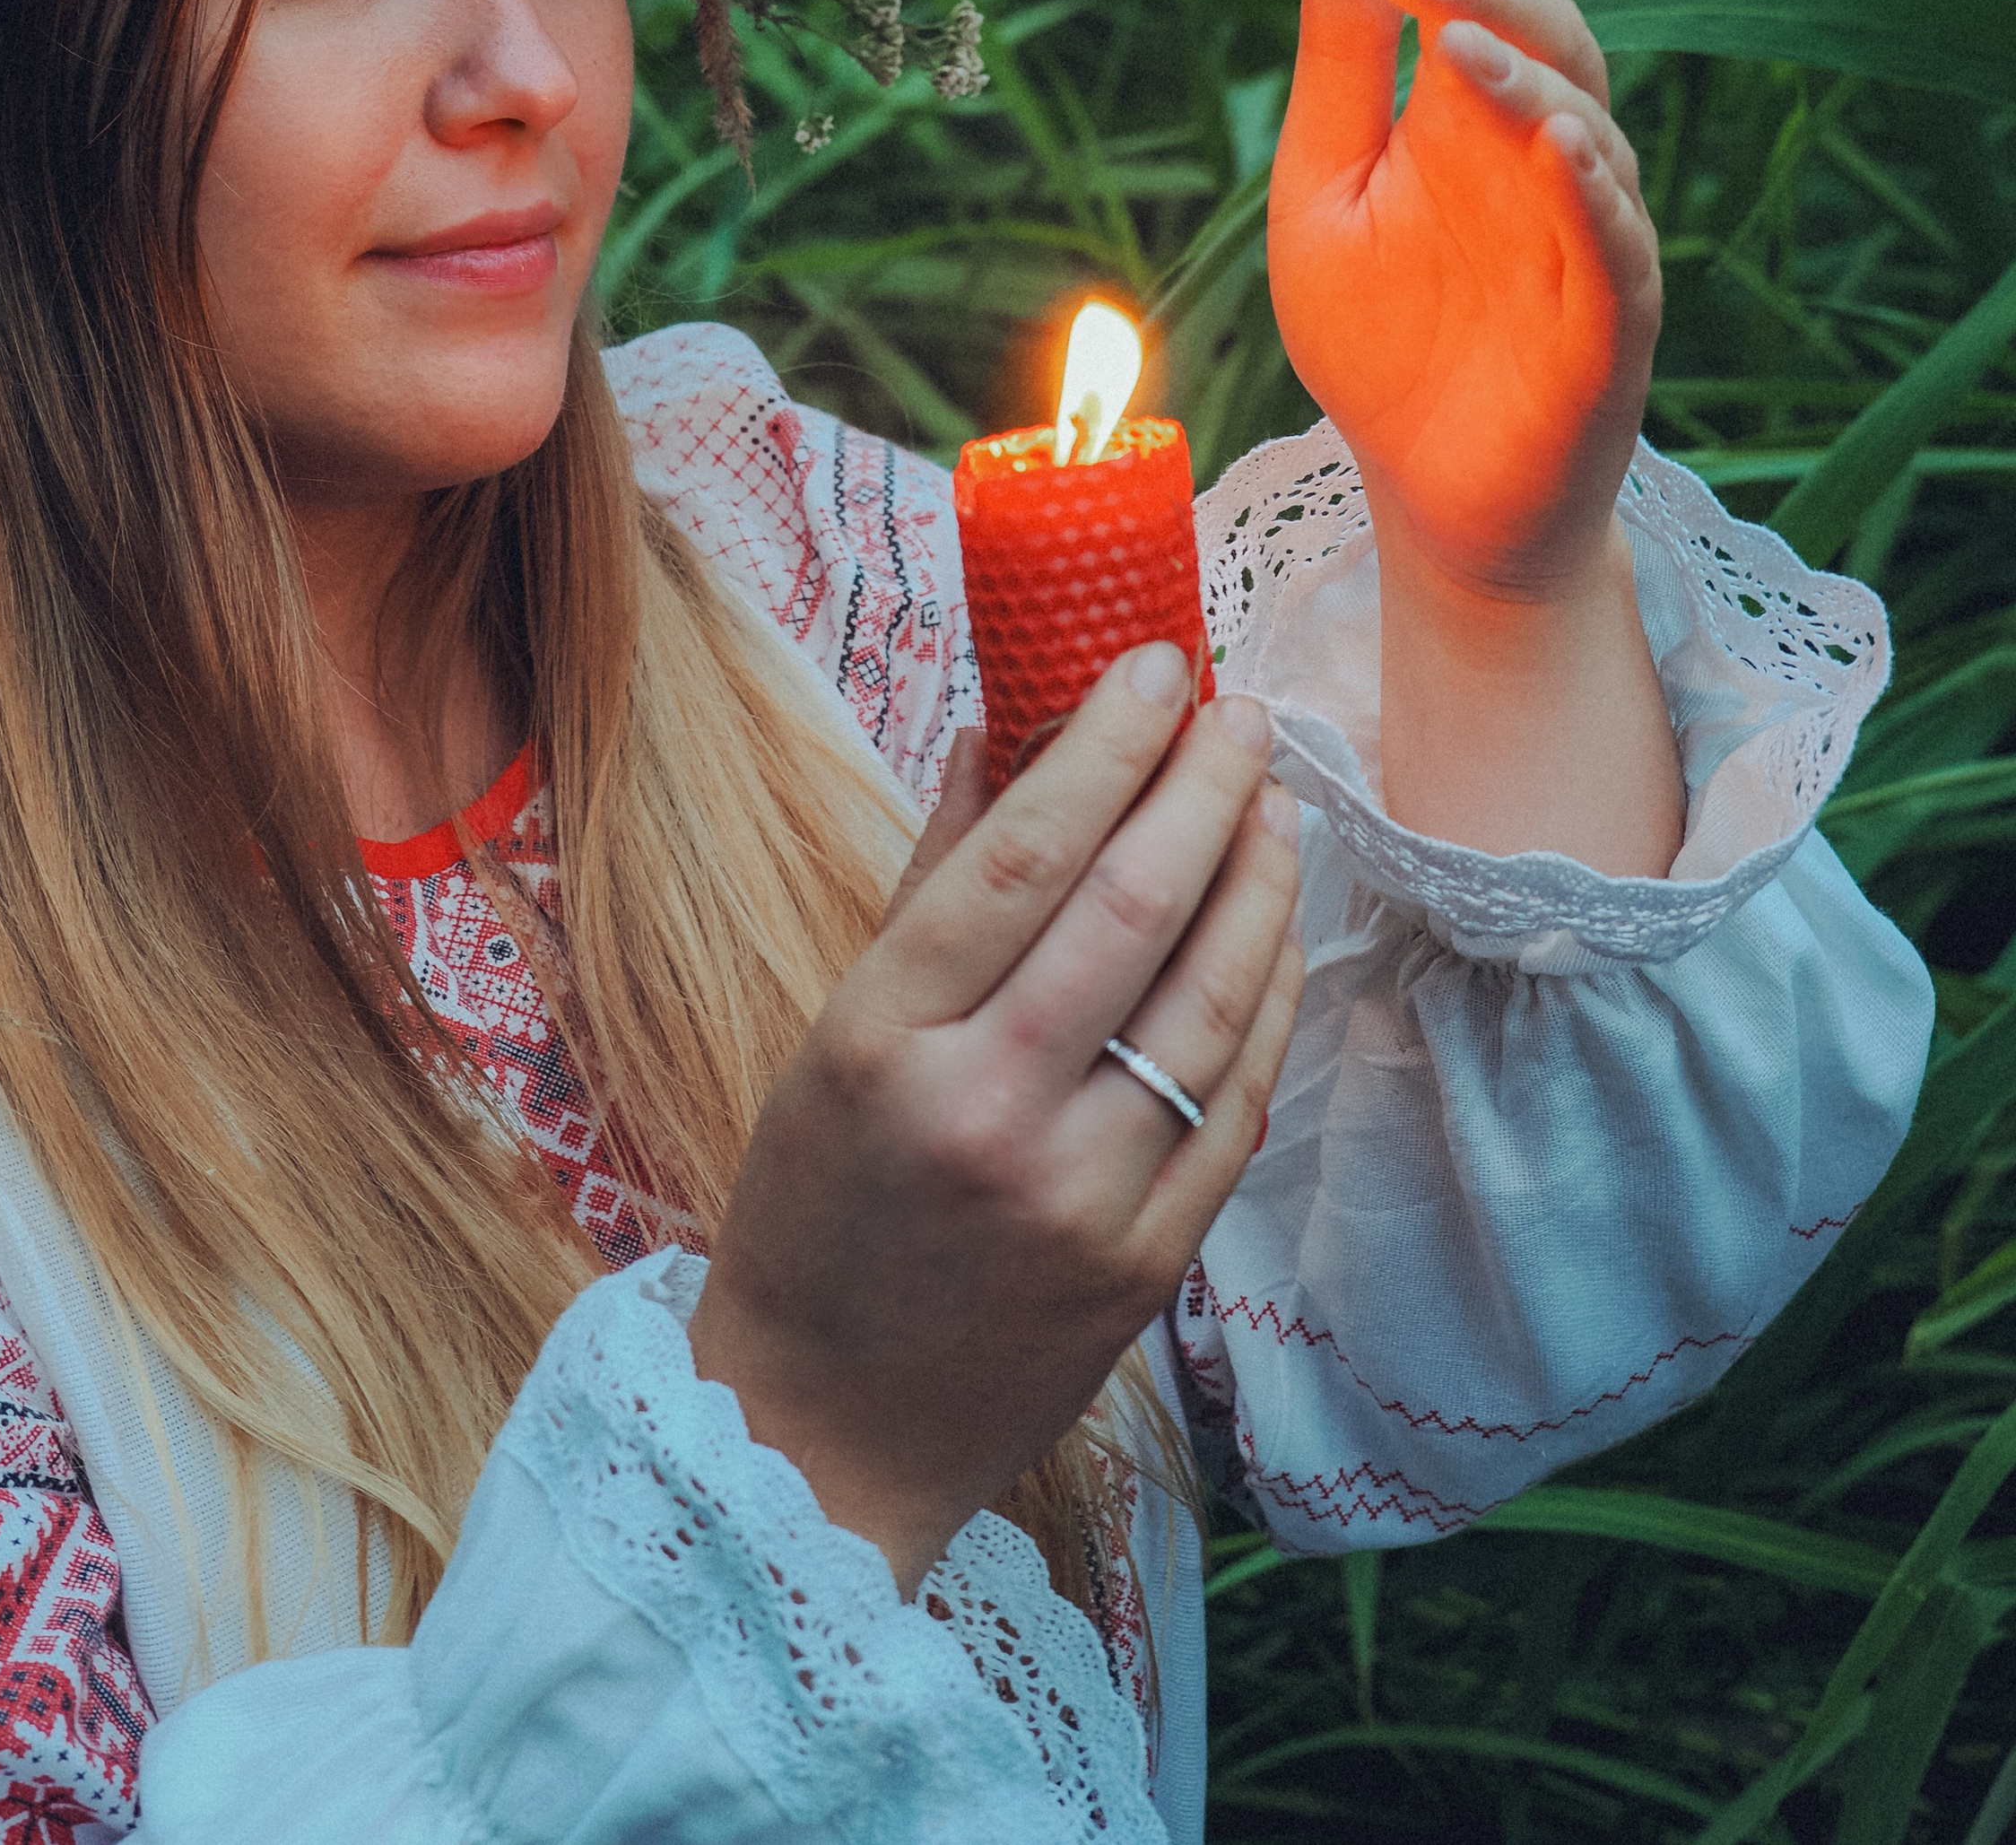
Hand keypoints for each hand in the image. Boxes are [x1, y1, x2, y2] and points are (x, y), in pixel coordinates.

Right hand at [688, 644, 1302, 1597]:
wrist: (831, 1428)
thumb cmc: (818, 1203)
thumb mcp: (836, 1029)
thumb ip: (931, 876)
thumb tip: (1003, 721)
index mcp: (885, 1038)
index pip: (1024, 852)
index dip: (1108, 743)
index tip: (1160, 665)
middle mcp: (987, 1111)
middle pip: (1135, 906)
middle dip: (1206, 786)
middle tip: (1241, 713)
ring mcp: (1081, 1195)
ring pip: (1213, 997)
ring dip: (1260, 878)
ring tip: (1273, 800)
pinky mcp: (1151, 1262)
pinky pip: (1242, 1097)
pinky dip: (1272, 994)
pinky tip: (1275, 926)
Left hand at [1269, 0, 1661, 599]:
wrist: (1424, 491)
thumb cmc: (1379, 337)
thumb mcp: (1324, 184)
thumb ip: (1340, 60)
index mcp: (1470, 118)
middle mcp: (1542, 160)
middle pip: (1545, 42)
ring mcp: (1586, 237)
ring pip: (1587, 131)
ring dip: (1529, 78)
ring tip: (1463, 40)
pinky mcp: (1610, 324)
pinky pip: (1616, 246)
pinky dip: (1593, 193)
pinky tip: (1560, 145)